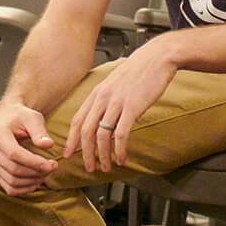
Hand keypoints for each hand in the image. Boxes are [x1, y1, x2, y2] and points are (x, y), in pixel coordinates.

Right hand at [0, 98, 59, 195]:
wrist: (9, 118)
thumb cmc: (22, 116)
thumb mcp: (32, 117)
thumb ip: (40, 131)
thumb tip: (48, 145)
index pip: (14, 154)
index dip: (34, 162)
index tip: (52, 163)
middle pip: (13, 170)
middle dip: (36, 172)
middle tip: (53, 167)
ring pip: (11, 182)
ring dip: (32, 181)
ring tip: (47, 173)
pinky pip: (9, 188)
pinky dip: (25, 189)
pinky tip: (37, 181)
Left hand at [63, 38, 177, 173]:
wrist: (157, 57)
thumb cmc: (139, 71)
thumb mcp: (115, 83)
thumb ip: (107, 100)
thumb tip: (103, 119)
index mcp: (97, 93)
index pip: (77, 120)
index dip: (71, 139)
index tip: (68, 153)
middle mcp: (103, 98)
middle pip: (86, 131)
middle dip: (84, 153)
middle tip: (88, 168)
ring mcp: (116, 102)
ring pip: (101, 135)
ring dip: (102, 155)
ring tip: (105, 167)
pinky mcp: (132, 107)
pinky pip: (120, 133)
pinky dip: (119, 150)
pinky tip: (121, 158)